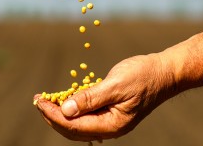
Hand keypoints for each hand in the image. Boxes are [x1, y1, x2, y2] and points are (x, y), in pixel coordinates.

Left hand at [34, 54, 176, 140]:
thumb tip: (65, 110)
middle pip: (73, 129)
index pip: (74, 126)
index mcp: (112, 125)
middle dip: (53, 116)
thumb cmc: (144, 76)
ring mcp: (110, 121)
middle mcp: (110, 128)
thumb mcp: (116, 85)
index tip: (39, 102)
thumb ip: (90, 98)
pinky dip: (72, 108)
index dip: (53, 115)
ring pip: (78, 124)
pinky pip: (86, 115)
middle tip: (37, 100)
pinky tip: (63, 98)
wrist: (165, 72)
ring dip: (60, 112)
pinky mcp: (110, 112)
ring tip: (44, 100)